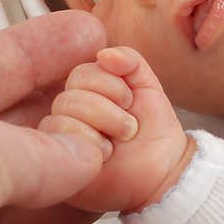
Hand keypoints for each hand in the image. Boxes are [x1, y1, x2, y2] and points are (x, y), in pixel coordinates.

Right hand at [41, 46, 195, 212]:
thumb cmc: (153, 129)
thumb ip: (130, 61)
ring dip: (102, 124)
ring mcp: (62, 139)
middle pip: (70, 94)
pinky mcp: (58, 164)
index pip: (80, 74)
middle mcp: (69, 114)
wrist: (164, 170)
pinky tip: (104, 155)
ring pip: (63, 113)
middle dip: (108, 108)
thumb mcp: (147, 86)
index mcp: (86, 93)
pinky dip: (89, 142)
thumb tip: (104, 54)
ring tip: (119, 141)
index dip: (109, 84)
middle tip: (130, 127)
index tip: (131, 102)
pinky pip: (58, 138)